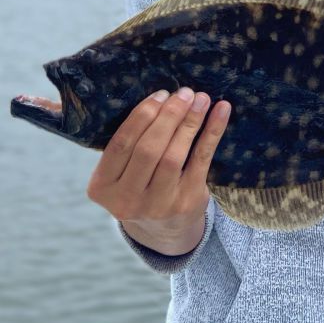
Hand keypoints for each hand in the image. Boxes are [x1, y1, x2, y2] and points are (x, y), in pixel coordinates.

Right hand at [86, 87, 230, 254]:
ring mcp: (157, 204)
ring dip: (190, 121)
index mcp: (102, 187)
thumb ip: (127, 143)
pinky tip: (221, 111)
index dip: (141, 116)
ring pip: (174, 155)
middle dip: (168, 116)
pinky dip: (212, 132)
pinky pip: (201, 160)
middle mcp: (126, 200)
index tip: (161, 94)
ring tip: (201, 98)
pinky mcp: (187, 201)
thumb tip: (146, 97)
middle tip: (184, 92)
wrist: (163, 229)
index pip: (121, 145)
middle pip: (148, 149)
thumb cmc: (140, 184)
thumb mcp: (121, 172)